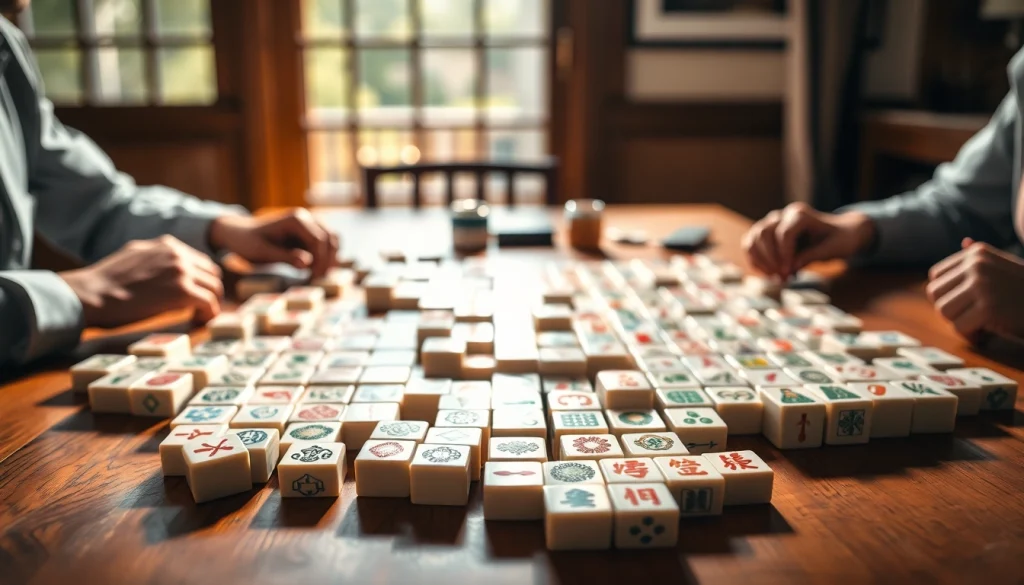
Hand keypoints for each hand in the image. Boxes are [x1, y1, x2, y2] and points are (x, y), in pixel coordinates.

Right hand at [60, 236, 222, 327]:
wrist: (91, 293)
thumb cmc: (105, 283)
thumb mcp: (134, 257)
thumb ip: (156, 259)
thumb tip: (168, 274)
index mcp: (166, 244)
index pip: (199, 261)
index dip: (200, 280)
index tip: (195, 295)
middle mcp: (177, 253)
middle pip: (212, 273)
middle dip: (210, 291)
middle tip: (200, 308)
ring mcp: (181, 270)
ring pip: (215, 288)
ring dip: (210, 304)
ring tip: (197, 317)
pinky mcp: (182, 291)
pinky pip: (209, 303)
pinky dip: (208, 315)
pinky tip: (197, 322)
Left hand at [208, 209, 338, 278]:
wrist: (240, 234)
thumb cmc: (248, 243)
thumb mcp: (263, 253)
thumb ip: (286, 257)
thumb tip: (307, 264)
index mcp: (295, 219)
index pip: (319, 239)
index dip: (320, 260)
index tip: (314, 278)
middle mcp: (306, 217)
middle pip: (330, 238)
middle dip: (327, 260)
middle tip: (318, 280)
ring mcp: (309, 223)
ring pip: (332, 239)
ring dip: (330, 257)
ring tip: (318, 275)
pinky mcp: (309, 232)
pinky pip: (326, 242)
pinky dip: (326, 256)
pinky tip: (315, 270)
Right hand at [742, 202, 875, 278]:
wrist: (838, 233)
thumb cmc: (839, 240)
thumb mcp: (832, 249)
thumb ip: (811, 256)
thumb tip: (788, 269)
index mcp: (800, 214)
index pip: (784, 233)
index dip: (784, 255)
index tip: (789, 273)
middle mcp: (783, 215)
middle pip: (764, 233)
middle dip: (770, 258)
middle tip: (782, 278)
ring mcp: (771, 222)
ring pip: (753, 237)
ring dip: (760, 260)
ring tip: (774, 277)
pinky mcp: (765, 233)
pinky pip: (750, 244)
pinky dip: (755, 260)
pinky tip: (767, 274)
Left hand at [926, 239, 1023, 340]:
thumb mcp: (1006, 266)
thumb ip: (981, 259)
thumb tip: (964, 242)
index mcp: (977, 253)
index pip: (936, 276)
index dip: (947, 294)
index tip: (965, 303)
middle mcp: (976, 264)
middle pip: (934, 294)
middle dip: (950, 310)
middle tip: (970, 317)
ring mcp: (982, 284)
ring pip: (943, 311)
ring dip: (958, 323)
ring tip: (978, 325)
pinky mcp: (987, 307)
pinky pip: (959, 327)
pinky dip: (970, 335)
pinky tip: (984, 334)